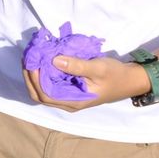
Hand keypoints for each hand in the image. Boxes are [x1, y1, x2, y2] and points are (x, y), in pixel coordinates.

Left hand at [23, 55, 150, 111]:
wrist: (130, 80)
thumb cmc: (115, 75)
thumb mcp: (98, 68)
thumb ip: (77, 66)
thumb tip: (54, 60)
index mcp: (73, 102)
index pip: (44, 95)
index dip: (34, 79)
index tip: (32, 62)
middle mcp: (67, 102)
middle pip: (39, 93)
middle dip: (30, 75)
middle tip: (28, 56)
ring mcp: (67, 96)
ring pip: (43, 88)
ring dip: (35, 72)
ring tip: (33, 55)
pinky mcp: (69, 88)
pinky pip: (51, 82)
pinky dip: (44, 71)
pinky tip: (43, 57)